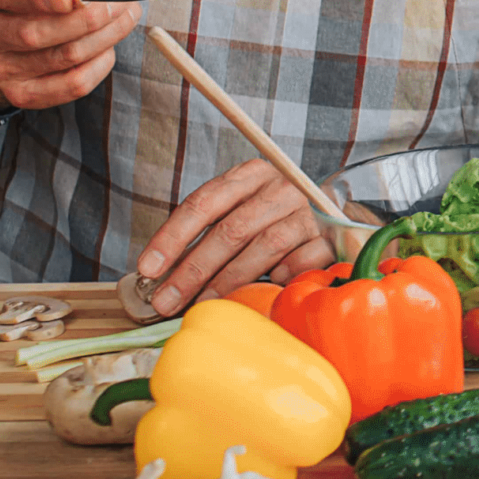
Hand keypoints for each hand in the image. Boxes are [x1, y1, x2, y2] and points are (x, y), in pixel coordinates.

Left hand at [133, 158, 333, 311]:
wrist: (328, 214)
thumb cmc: (269, 217)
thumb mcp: (237, 209)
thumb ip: (206, 233)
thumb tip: (160, 275)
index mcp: (250, 174)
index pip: (203, 203)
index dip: (172, 237)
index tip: (147, 269)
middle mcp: (282, 187)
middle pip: (231, 229)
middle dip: (193, 269)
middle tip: (166, 300)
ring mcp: (309, 212)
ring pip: (265, 247)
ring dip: (228, 281)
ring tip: (202, 304)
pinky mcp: (330, 237)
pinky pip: (300, 262)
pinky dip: (278, 279)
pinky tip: (261, 292)